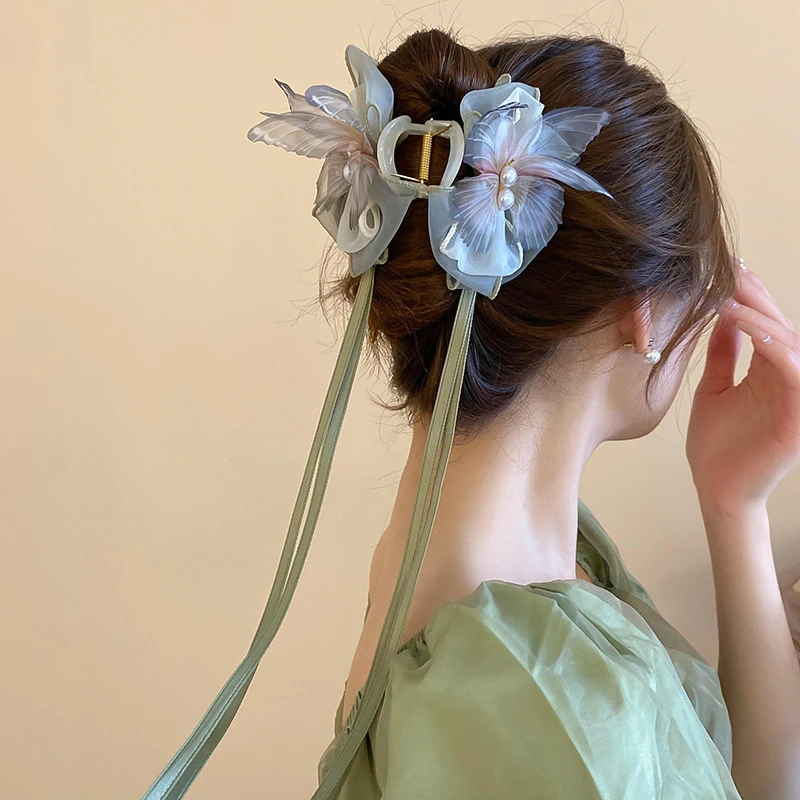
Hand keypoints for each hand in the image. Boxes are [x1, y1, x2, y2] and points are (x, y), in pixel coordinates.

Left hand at [686, 260, 799, 514]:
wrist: (716, 491)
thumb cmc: (715, 446)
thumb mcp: (713, 390)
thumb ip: (722, 356)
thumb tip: (721, 317)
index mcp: (769, 374)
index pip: (764, 327)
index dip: (749, 298)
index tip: (726, 271)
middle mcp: (788, 380)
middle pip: (778, 329)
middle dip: (756, 297)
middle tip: (731, 271)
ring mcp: (797, 398)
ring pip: (789, 345)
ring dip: (762, 318)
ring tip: (731, 297)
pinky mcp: (798, 418)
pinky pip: (793, 373)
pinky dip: (774, 348)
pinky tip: (748, 329)